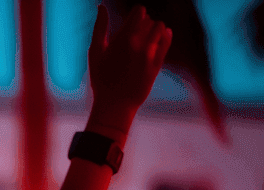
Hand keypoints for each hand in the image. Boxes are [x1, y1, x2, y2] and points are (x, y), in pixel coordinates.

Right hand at [86, 5, 171, 135]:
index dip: (136, 15)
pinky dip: (165, 36)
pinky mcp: (157, 64)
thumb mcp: (95, 52)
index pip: (140, 11)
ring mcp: (150, 55)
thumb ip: (99, 27)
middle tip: (136, 35)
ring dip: (154, 30)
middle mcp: (138, 44)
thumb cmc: (101, 79)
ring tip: (146, 39)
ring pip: (160, 28)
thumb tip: (101, 6)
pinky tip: (158, 40)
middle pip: (150, 20)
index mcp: (123, 39)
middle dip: (143, 24)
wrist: (115, 105)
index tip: (131, 23)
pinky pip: (167, 40)